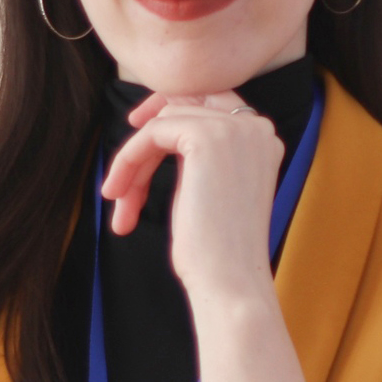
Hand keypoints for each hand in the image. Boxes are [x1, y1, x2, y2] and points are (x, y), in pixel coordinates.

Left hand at [100, 91, 282, 303]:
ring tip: (121, 203)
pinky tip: (119, 195)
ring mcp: (235, 128)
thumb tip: (159, 127)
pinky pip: (151, 132)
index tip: (137, 125)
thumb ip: (199, 155)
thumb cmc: (217, 250)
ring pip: (162, 122)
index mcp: (263, 140)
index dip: (170, 108)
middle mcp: (256, 127)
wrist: (230, 281)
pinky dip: (129, 160)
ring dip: (132, 162)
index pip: (211, 101)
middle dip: (145, 136)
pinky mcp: (207, 137)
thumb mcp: (212, 189)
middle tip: (119, 175)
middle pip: (183, 107)